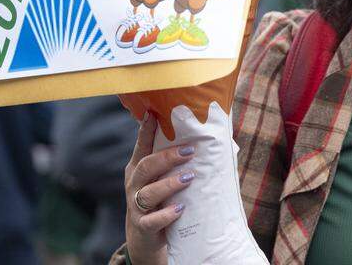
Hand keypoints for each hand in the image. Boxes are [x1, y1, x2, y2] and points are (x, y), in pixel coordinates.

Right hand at [125, 112, 194, 264]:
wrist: (146, 237)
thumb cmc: (162, 198)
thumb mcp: (164, 178)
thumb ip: (180, 162)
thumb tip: (216, 140)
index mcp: (139, 168)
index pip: (142, 146)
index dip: (146, 130)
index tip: (153, 114)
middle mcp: (135, 184)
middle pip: (146, 166)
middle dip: (167, 157)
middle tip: (189, 151)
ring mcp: (136, 206)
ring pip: (149, 192)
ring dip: (169, 184)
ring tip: (188, 177)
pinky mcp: (143, 226)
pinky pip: (152, 220)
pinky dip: (166, 214)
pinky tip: (180, 209)